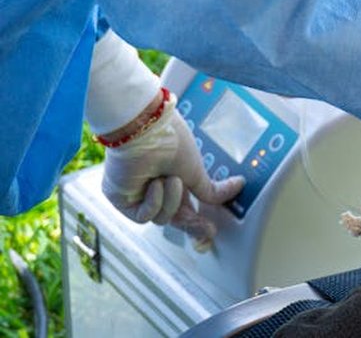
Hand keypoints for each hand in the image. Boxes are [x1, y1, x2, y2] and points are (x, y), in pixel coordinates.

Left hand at [103, 104, 244, 251]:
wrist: (145, 130)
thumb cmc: (169, 141)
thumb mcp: (195, 170)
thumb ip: (210, 189)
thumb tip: (238, 186)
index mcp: (171, 179)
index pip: (184, 207)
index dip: (197, 222)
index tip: (211, 231)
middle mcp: (153, 187)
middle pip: (173, 217)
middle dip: (191, 224)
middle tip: (207, 230)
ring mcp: (136, 195)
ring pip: (160, 218)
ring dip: (170, 200)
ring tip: (169, 178)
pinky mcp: (121, 200)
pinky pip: (143, 216)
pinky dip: (154, 202)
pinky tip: (154, 183)